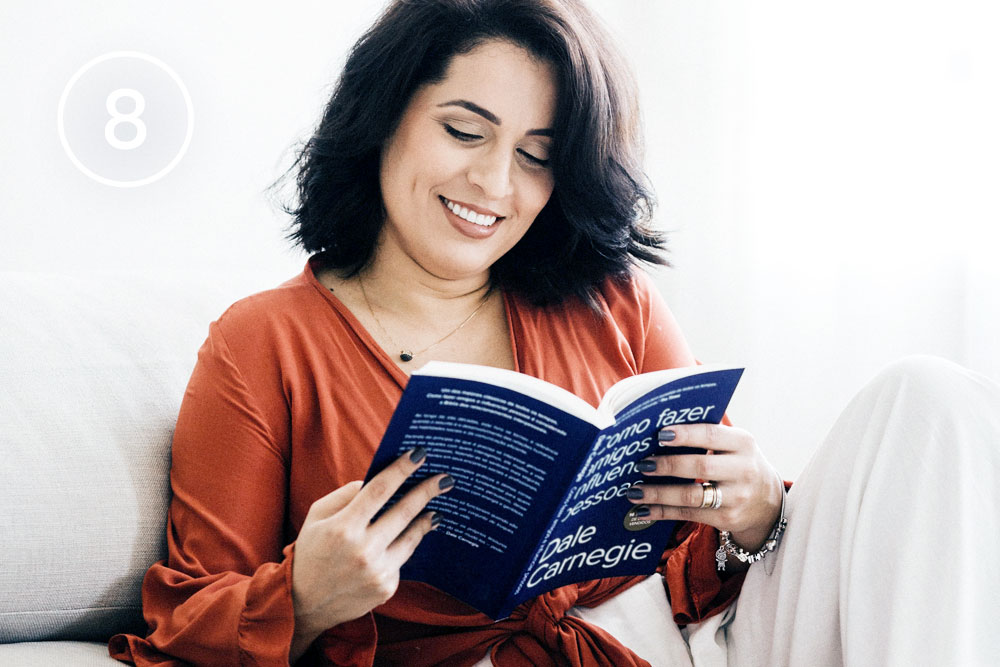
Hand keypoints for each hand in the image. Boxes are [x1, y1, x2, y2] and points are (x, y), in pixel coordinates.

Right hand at [289, 448, 452, 657]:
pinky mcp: (386, 588)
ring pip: (411, 537)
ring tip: (436, 508)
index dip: (402, 469)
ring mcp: (377, 572)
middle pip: (404, 511)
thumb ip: (346, 495)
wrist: (304, 603)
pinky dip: (405, 545)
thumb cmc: (311, 551)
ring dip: (426, 519)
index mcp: (343, 527)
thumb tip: (378, 480)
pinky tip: (410, 536)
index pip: (379, 490)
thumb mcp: (317, 516)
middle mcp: (362, 550)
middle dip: (427, 491)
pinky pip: (402, 558)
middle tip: (445, 479)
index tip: (420, 454)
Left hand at [626, 425, 781, 552]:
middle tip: (642, 463)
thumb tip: (658, 432)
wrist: (768, 502)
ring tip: (635, 491)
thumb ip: (706, 436)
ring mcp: (737, 497)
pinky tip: (644, 510)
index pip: (711, 435)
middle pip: (700, 466)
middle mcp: (743, 470)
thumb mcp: (733, 445)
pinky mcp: (727, 519)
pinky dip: (663, 512)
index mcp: (743, 443)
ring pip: (691, 496)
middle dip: (667, 465)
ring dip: (658, 493)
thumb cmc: (738, 464)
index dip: (685, 435)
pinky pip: (689, 515)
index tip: (660, 434)